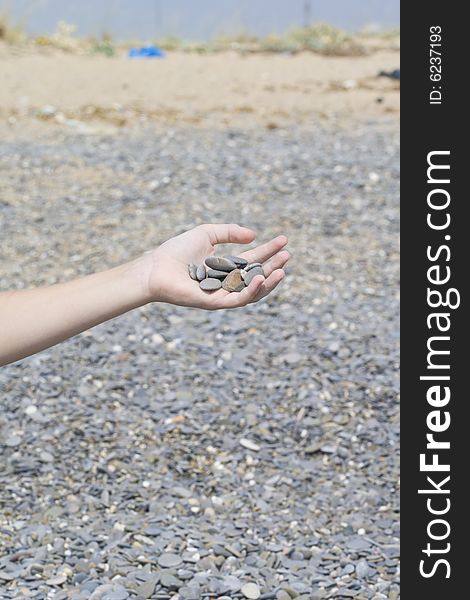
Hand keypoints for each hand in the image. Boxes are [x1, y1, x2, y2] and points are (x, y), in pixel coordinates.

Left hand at [140, 224, 288, 308]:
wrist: (156, 268)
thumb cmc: (177, 251)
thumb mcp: (207, 234)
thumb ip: (230, 232)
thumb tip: (254, 236)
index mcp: (226, 266)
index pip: (253, 259)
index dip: (269, 250)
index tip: (284, 240)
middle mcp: (227, 281)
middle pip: (257, 276)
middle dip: (274, 266)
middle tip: (287, 254)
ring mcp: (223, 294)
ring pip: (252, 292)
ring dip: (269, 282)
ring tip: (281, 270)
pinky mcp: (215, 303)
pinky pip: (238, 300)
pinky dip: (251, 290)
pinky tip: (261, 278)